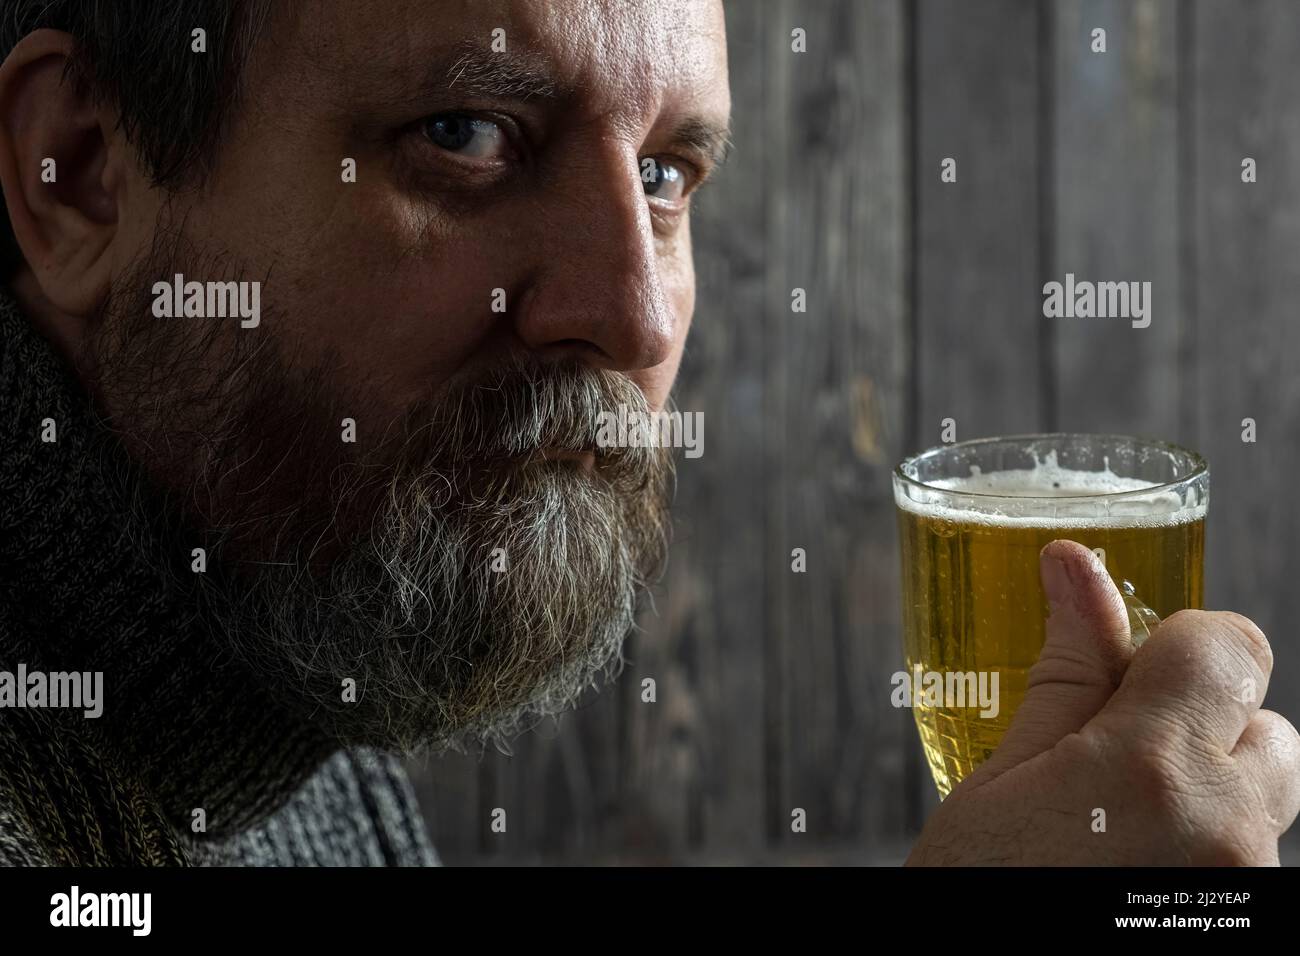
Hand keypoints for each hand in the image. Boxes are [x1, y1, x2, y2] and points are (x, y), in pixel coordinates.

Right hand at [907, 540, 1299, 864]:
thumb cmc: (974, 895)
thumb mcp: (999, 779)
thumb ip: (1063, 673)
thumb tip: (1076, 568)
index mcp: (1149, 770)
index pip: (1227, 645)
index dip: (1176, 642)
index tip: (1129, 664)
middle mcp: (1226, 831)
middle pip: (1267, 725)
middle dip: (1200, 721)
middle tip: (1115, 753)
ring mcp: (1248, 888)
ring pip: (1267, 797)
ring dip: (1210, 789)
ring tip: (1119, 824)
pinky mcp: (1250, 921)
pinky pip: (1251, 854)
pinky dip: (1206, 844)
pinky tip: (1132, 865)